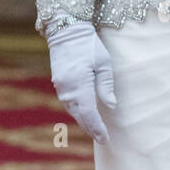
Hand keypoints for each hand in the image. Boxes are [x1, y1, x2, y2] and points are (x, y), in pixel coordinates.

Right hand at [47, 20, 116, 143]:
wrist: (66, 31)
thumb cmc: (88, 45)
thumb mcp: (103, 63)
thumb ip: (105, 85)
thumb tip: (110, 106)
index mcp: (80, 85)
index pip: (89, 114)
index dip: (97, 128)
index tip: (105, 138)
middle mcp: (67, 89)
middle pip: (80, 116)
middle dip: (91, 129)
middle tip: (103, 139)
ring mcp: (61, 87)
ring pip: (73, 111)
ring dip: (84, 121)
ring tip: (95, 131)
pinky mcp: (59, 83)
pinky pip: (69, 103)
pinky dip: (78, 112)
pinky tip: (85, 115)